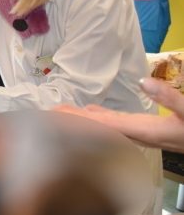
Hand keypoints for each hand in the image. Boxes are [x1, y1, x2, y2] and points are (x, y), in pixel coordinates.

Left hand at [54, 78, 183, 152]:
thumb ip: (170, 97)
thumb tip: (144, 80)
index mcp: (143, 131)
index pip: (102, 125)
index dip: (77, 120)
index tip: (54, 116)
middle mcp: (137, 135)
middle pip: (96, 128)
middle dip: (71, 122)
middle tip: (43, 115)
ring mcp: (141, 133)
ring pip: (103, 126)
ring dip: (82, 119)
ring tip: (58, 113)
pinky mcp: (146, 129)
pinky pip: (115, 124)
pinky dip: (99, 117)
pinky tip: (89, 111)